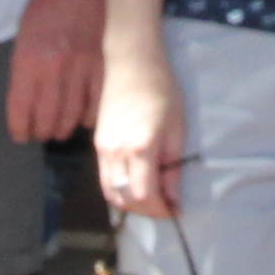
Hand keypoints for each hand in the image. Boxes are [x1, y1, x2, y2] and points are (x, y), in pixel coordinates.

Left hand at [7, 0, 105, 144]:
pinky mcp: (101, 65)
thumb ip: (24, 71)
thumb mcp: (22, 38)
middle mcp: (54, 68)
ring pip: (71, 117)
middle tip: (38, 134)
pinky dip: (87, 117)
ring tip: (57, 130)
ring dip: (62, 129)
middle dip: (40, 133)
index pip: (21, 110)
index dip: (19, 129)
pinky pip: (95, 103)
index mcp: (28, 60)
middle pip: (47, 119)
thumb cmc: (44, 5)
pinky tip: (80, 118)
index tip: (19, 135)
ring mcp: (80, 68)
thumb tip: (26, 105)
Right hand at [92, 49, 182, 217]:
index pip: (145, 196)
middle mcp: (116, 153)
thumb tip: (174, 198)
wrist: (131, 64)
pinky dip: (119, 190)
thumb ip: (173, 167)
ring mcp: (102, 150)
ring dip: (130, 203)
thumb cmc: (161, 90)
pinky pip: (104, 179)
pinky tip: (135, 184)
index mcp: (140, 148)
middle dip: (147, 210)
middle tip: (166, 206)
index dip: (161, 209)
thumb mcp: (177, 128)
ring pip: (110, 193)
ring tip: (152, 198)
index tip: (176, 209)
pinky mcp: (97, 144)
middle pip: (125, 199)